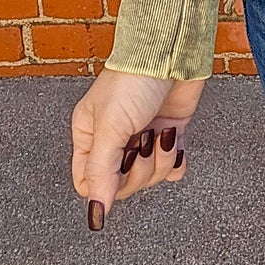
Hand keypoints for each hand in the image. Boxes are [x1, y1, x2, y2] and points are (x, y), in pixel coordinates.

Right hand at [71, 66, 208, 229]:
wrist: (171, 51)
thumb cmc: (133, 79)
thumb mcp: (110, 127)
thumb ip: (102, 172)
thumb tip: (96, 213)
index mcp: (89, 136)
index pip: (89, 183)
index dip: (107, 184)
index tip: (121, 167)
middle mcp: (114, 138)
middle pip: (123, 183)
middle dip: (139, 169)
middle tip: (143, 143)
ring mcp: (143, 136)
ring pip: (149, 175)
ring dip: (160, 160)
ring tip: (161, 134)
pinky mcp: (168, 130)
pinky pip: (172, 165)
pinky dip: (175, 161)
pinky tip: (174, 145)